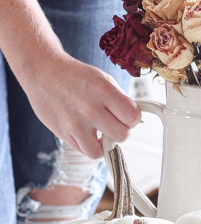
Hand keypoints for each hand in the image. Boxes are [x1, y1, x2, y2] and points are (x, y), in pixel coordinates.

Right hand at [22, 52, 140, 158]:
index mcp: (103, 91)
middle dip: (122, 130)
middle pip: (122, 135)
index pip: (133, 117)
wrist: (43, 72)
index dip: (133, 118)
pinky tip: (87, 132)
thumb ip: (119, 98)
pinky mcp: (62, 133)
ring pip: (101, 151)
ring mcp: (74, 124)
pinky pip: (83, 151)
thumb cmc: (75, 75)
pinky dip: (88, 145)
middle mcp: (89, 109)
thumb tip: (133, 118)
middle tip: (114, 123)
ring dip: (104, 144)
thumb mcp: (103, 78)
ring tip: (101, 132)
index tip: (128, 115)